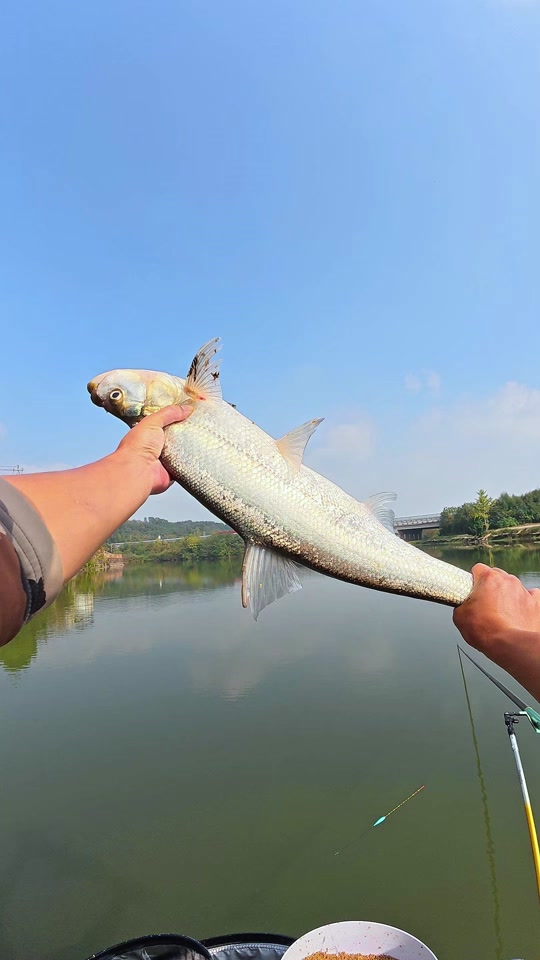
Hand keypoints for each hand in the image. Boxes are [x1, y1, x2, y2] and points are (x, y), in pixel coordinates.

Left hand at [115, 404, 191, 495]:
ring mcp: (164, 459)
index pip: (165, 422)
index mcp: (149, 433)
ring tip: (200, 438)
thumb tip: (186, 408)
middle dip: (186, 432)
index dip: (176, 417)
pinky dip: (191, 461)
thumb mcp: (153, 421)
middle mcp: (156, 446)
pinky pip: (185, 464)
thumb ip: (169, 413)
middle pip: (176, 436)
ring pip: (182, 450)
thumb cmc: (137, 446)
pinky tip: (197, 454)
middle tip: (197, 425)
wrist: (138, 470)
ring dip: (189, 447)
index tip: (189, 413)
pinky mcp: (172, 471)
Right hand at [454, 563, 539, 700]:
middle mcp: (507, 580)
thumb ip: (461, 604)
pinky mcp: (535, 603)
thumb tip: (463, 606)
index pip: (478, 569)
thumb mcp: (459, 617)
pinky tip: (518, 612)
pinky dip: (524, 602)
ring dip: (506, 596)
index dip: (473, 581)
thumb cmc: (486, 631)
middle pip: (496, 576)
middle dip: (490, 587)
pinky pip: (531, 596)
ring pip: (512, 586)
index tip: (471, 591)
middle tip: (484, 604)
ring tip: (501, 613)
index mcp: (488, 579)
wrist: (509, 646)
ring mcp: (523, 591)